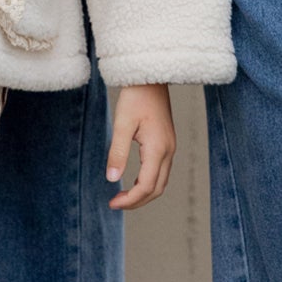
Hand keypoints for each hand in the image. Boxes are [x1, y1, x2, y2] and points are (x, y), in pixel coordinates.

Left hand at [106, 83, 175, 209]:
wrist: (151, 77)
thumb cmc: (135, 97)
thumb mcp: (122, 123)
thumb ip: (117, 152)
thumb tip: (112, 179)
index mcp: (158, 148)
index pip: (146, 186)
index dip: (130, 200)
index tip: (112, 203)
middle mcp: (168, 151)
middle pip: (156, 188)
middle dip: (137, 201)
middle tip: (115, 204)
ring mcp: (170, 147)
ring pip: (161, 182)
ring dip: (143, 193)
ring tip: (122, 196)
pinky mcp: (167, 143)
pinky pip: (161, 171)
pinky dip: (148, 183)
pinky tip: (133, 181)